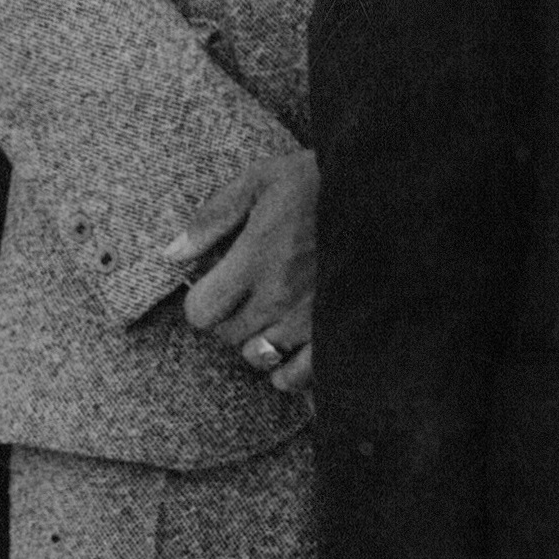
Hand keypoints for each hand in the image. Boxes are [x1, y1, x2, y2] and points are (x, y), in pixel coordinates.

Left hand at [179, 154, 321, 397]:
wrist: (386, 193)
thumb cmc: (320, 182)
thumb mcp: (260, 182)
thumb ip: (212, 218)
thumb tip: (173, 254)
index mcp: (255, 259)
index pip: (201, 312)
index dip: (203, 300)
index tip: (218, 284)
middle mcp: (279, 297)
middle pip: (228, 336)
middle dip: (231, 318)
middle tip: (250, 295)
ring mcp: (310, 320)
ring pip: (259, 357)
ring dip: (259, 341)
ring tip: (272, 317)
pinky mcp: (338, 333)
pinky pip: (298, 376)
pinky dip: (288, 369)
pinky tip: (292, 346)